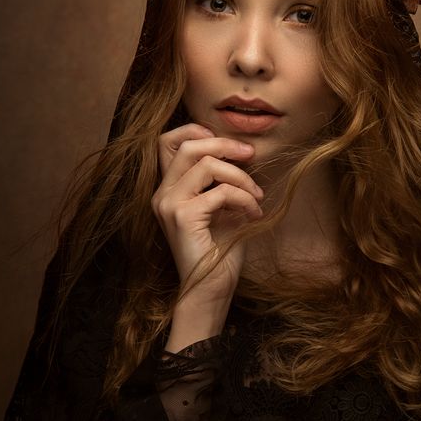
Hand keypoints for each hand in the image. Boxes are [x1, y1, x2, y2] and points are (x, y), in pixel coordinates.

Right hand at [151, 123, 264, 302]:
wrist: (211, 289)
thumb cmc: (221, 250)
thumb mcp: (224, 205)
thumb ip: (223, 179)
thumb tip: (245, 151)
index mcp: (168, 189)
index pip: (168, 141)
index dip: (196, 131)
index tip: (230, 146)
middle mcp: (162, 194)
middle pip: (189, 146)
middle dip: (225, 145)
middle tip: (252, 155)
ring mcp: (169, 205)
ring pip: (206, 164)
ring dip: (240, 176)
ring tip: (257, 195)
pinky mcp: (183, 217)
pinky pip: (220, 192)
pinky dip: (244, 198)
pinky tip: (254, 213)